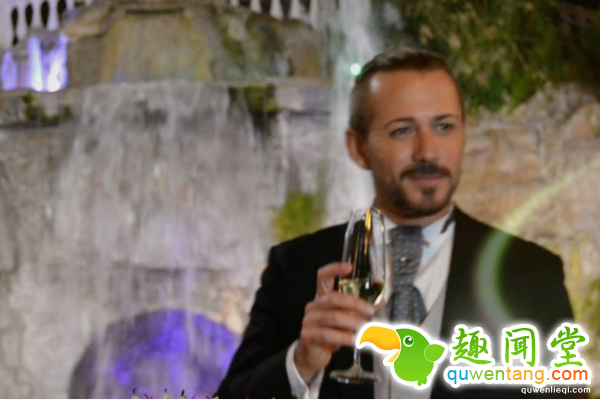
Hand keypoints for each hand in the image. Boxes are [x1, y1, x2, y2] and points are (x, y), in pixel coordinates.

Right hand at [294, 262, 385, 383]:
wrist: (313, 356)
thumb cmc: (332, 334)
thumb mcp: (347, 320)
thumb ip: (362, 310)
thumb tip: (382, 301)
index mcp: (321, 297)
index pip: (323, 276)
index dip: (334, 269)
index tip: (350, 267)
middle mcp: (313, 306)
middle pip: (333, 298)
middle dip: (355, 303)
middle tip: (371, 312)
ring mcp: (308, 321)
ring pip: (333, 317)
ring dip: (353, 322)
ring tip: (367, 329)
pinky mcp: (307, 336)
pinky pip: (327, 334)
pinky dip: (344, 337)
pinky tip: (355, 340)